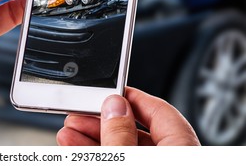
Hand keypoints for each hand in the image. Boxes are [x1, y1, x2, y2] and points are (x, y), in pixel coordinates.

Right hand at [57, 87, 199, 145]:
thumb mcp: (128, 159)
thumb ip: (121, 134)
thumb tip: (114, 107)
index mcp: (181, 149)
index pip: (159, 110)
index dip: (129, 96)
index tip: (108, 91)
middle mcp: (171, 157)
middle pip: (136, 129)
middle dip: (101, 119)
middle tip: (79, 113)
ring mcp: (156, 165)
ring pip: (123, 146)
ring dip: (92, 137)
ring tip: (69, 131)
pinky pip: (119, 159)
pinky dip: (97, 152)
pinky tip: (74, 146)